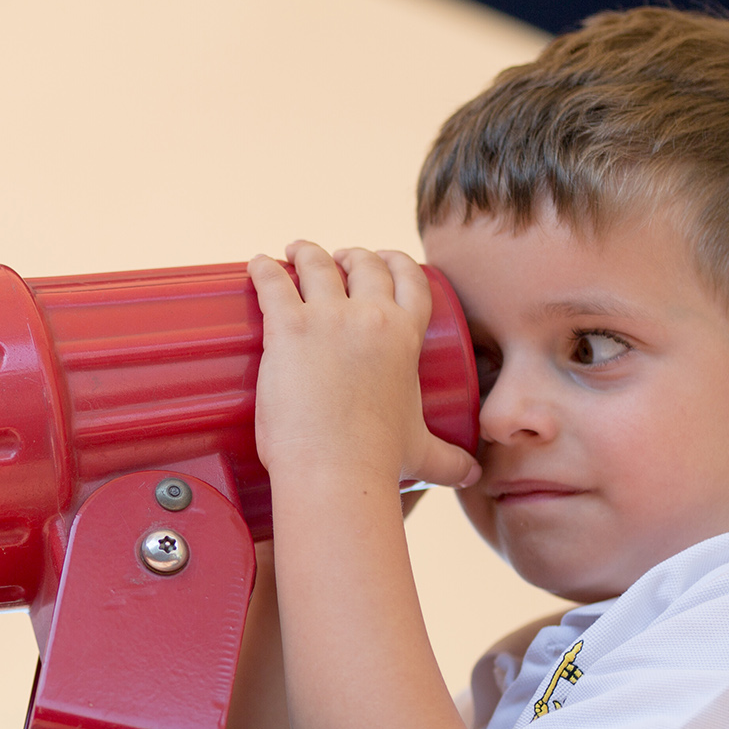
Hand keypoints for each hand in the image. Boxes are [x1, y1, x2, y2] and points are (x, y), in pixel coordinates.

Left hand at [247, 242, 478, 491]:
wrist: (336, 469)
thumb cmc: (378, 462)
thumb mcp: (422, 453)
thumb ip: (449, 461)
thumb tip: (472, 477)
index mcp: (407, 336)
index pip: (410, 281)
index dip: (396, 262)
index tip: (383, 258)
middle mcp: (373, 317)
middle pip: (363, 265)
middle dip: (350, 255)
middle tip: (335, 258)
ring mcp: (329, 318)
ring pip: (317, 266)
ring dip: (306, 253)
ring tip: (294, 251)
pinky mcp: (289, 327)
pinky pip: (273, 283)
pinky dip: (262, 268)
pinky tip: (256, 264)